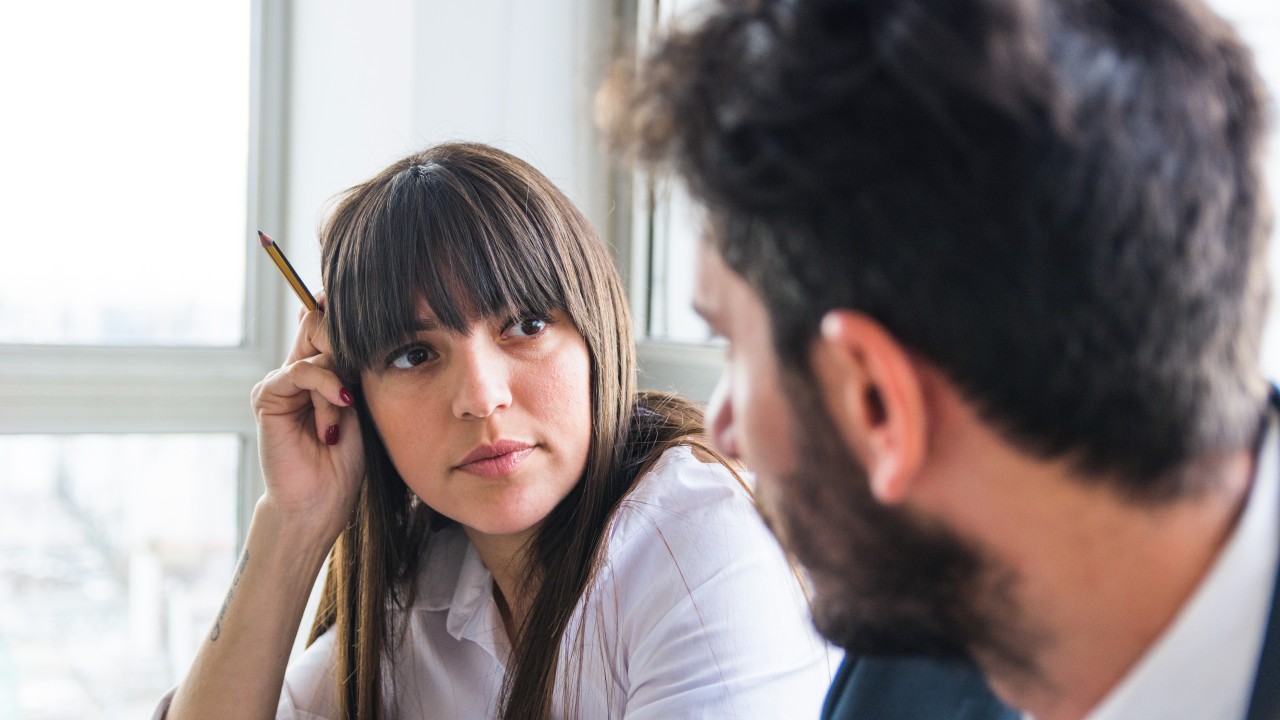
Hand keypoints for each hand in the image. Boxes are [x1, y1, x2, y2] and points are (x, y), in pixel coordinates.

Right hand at [250, 294, 364, 541]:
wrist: (323, 500)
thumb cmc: (346, 460)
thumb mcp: (361, 404)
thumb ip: (355, 369)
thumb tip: (362, 327)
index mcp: (323, 371)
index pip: (329, 324)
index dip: (348, 317)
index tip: (376, 317)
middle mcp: (300, 371)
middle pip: (322, 325)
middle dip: (349, 346)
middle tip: (360, 380)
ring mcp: (282, 382)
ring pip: (317, 347)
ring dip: (339, 383)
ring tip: (345, 415)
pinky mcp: (268, 396)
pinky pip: (300, 370)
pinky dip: (326, 386)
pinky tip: (341, 405)